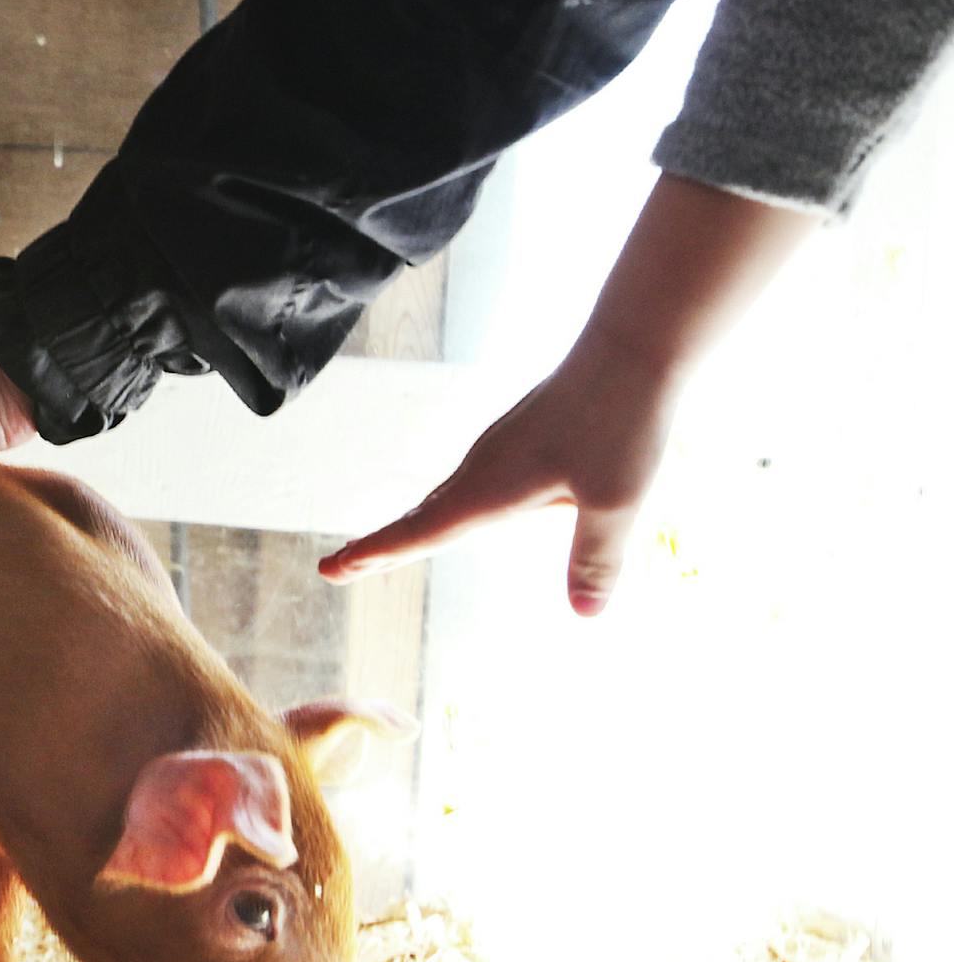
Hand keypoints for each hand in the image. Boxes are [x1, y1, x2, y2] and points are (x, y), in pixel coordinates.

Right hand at [321, 174, 813, 616]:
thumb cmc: (621, 423)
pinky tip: (464, 506)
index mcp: (489, 489)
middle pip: (420, 515)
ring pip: (446, 496)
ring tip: (384, 550)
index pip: (418, 532)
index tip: (329, 569)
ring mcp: (498, 448)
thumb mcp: (616, 503)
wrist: (632, 346)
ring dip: (415, 525)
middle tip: (337, 568)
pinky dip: (448, 503)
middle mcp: (482, 467)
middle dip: (380, 545)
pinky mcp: (520, 436)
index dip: (373, 554)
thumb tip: (585, 615)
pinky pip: (472, 480)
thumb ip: (596, 559)